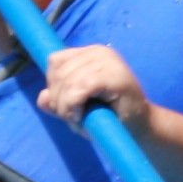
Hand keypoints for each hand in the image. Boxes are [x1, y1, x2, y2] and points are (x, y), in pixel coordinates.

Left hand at [37, 44, 151, 133]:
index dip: (53, 85)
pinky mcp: (114, 75)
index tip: (64, 106)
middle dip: (57, 99)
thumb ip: (58, 101)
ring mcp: (109, 61)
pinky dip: (73, 105)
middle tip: (72, 116)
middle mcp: (99, 52)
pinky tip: (81, 116)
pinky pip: (80, 87)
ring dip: (65, 106)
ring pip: (67, 81)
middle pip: (58, 71)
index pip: (56, 61)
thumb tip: (42, 98)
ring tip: (78, 118)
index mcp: (90, 54)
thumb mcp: (77, 109)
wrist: (140, 129)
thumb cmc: (109, 118)